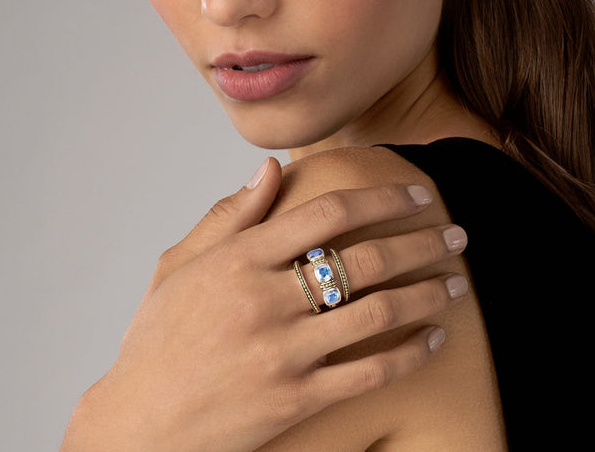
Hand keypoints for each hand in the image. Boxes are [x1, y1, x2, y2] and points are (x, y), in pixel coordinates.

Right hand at [60, 158, 468, 451]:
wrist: (137, 424)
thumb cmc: (157, 339)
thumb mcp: (180, 265)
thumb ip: (230, 216)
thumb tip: (269, 169)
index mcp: (240, 259)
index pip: (328, 212)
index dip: (382, 197)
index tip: (417, 192)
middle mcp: (266, 299)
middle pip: (365, 257)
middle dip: (421, 240)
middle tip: (456, 233)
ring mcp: (284, 351)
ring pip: (377, 312)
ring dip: (426, 293)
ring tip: (457, 282)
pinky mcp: (296, 399)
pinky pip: (368, 372)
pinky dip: (409, 353)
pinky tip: (433, 340)